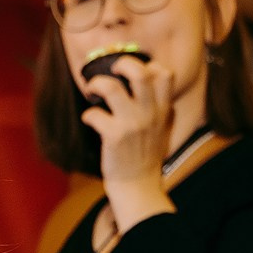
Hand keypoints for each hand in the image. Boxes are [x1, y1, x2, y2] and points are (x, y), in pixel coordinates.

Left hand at [81, 59, 176, 231]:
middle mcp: (149, 114)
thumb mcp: (160, 131)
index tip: (135, 71)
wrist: (138, 189)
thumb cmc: (144, 159)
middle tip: (112, 69)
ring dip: (97, 84)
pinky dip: (88, 114)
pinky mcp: (114, 137)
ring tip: (93, 89)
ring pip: (112, 88)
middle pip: (140, 73)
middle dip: (122, 63)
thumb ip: (157, 109)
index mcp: (162, 111)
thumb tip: (146, 86)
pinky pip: (94, 114)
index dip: (149, 66)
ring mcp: (131, 125)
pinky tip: (90, 120)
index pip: (164, 74)